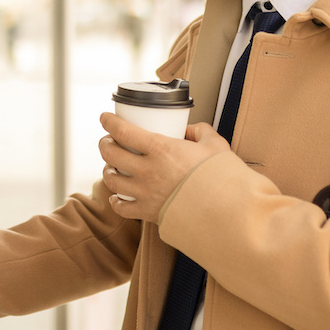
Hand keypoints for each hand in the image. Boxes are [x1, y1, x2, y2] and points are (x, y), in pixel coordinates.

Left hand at [97, 113, 230, 222]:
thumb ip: (200, 132)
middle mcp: (148, 171)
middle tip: (108, 141)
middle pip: (111, 154)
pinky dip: (115, 201)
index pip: (123, 131)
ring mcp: (145, 193)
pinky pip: (121, 207)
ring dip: (107, 170)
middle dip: (105, 144)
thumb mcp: (215, 144)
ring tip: (112, 167)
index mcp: (161, 149)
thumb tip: (188, 131)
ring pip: (112, 180)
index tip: (105, 118)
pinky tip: (118, 196)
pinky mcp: (148, 212)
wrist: (225, 210)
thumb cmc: (220, 177)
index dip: (109, 122)